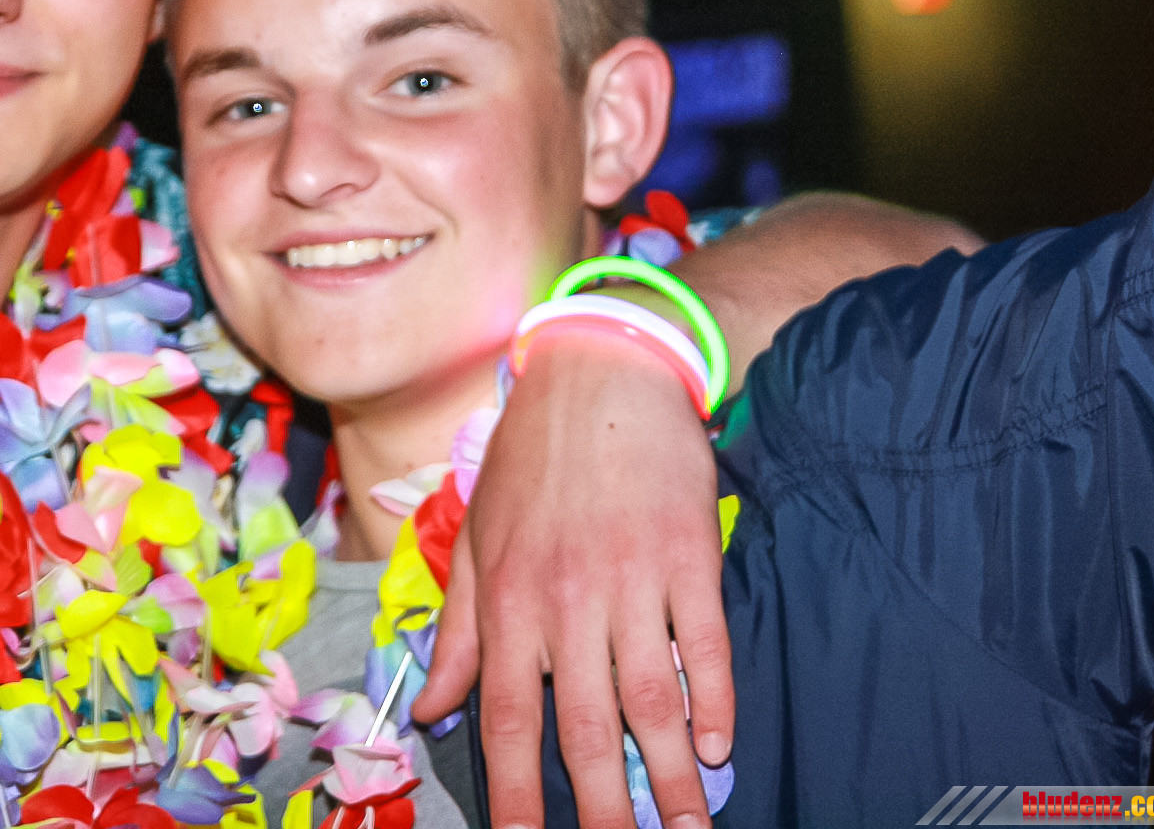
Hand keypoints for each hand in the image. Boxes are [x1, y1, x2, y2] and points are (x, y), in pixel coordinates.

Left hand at [411, 192, 977, 828]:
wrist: (602, 371)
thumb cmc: (530, 456)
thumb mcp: (476, 537)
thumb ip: (458, 630)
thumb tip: (431, 710)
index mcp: (508, 600)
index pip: (506, 717)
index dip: (517, 791)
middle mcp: (567, 601)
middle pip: (587, 728)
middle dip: (605, 808)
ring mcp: (633, 581)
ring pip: (653, 700)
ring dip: (675, 775)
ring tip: (692, 827)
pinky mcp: (690, 556)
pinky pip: (706, 645)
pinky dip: (717, 700)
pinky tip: (722, 744)